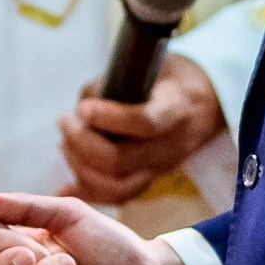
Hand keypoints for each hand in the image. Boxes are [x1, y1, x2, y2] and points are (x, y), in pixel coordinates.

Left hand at [58, 57, 223, 207]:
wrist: (199, 105)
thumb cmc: (165, 79)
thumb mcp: (146, 66)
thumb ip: (110, 85)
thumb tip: (80, 112)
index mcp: (175, 109)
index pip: (145, 122)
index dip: (109, 118)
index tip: (82, 108)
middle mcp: (169, 146)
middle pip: (121, 162)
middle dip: (82, 143)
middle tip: (65, 121)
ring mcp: (159, 169)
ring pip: (116, 187)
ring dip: (80, 167)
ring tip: (65, 143)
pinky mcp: (148, 182)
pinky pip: (116, 198)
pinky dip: (87, 193)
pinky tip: (64, 187)